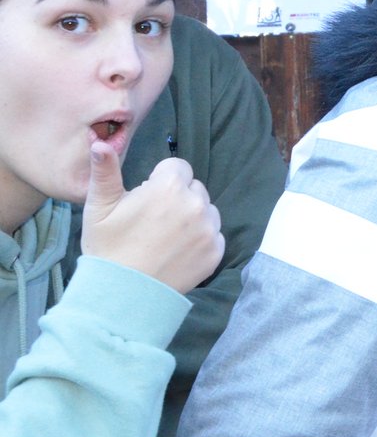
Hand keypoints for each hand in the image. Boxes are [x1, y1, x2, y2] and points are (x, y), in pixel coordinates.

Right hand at [80, 142, 224, 293]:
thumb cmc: (108, 248)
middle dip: (177, 197)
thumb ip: (105, 172)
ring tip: (165, 237)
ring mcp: (210, 229)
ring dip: (192, 217)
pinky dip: (201, 240)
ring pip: (206, 210)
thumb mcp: (99, 207)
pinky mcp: (217, 251)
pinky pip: (214, 235)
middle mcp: (196, 204)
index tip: (146, 200)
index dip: (159, 181)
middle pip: (193, 188)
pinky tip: (177, 251)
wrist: (122, 294)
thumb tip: (101, 142)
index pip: (177, 167)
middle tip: (153, 221)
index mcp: (169, 187)